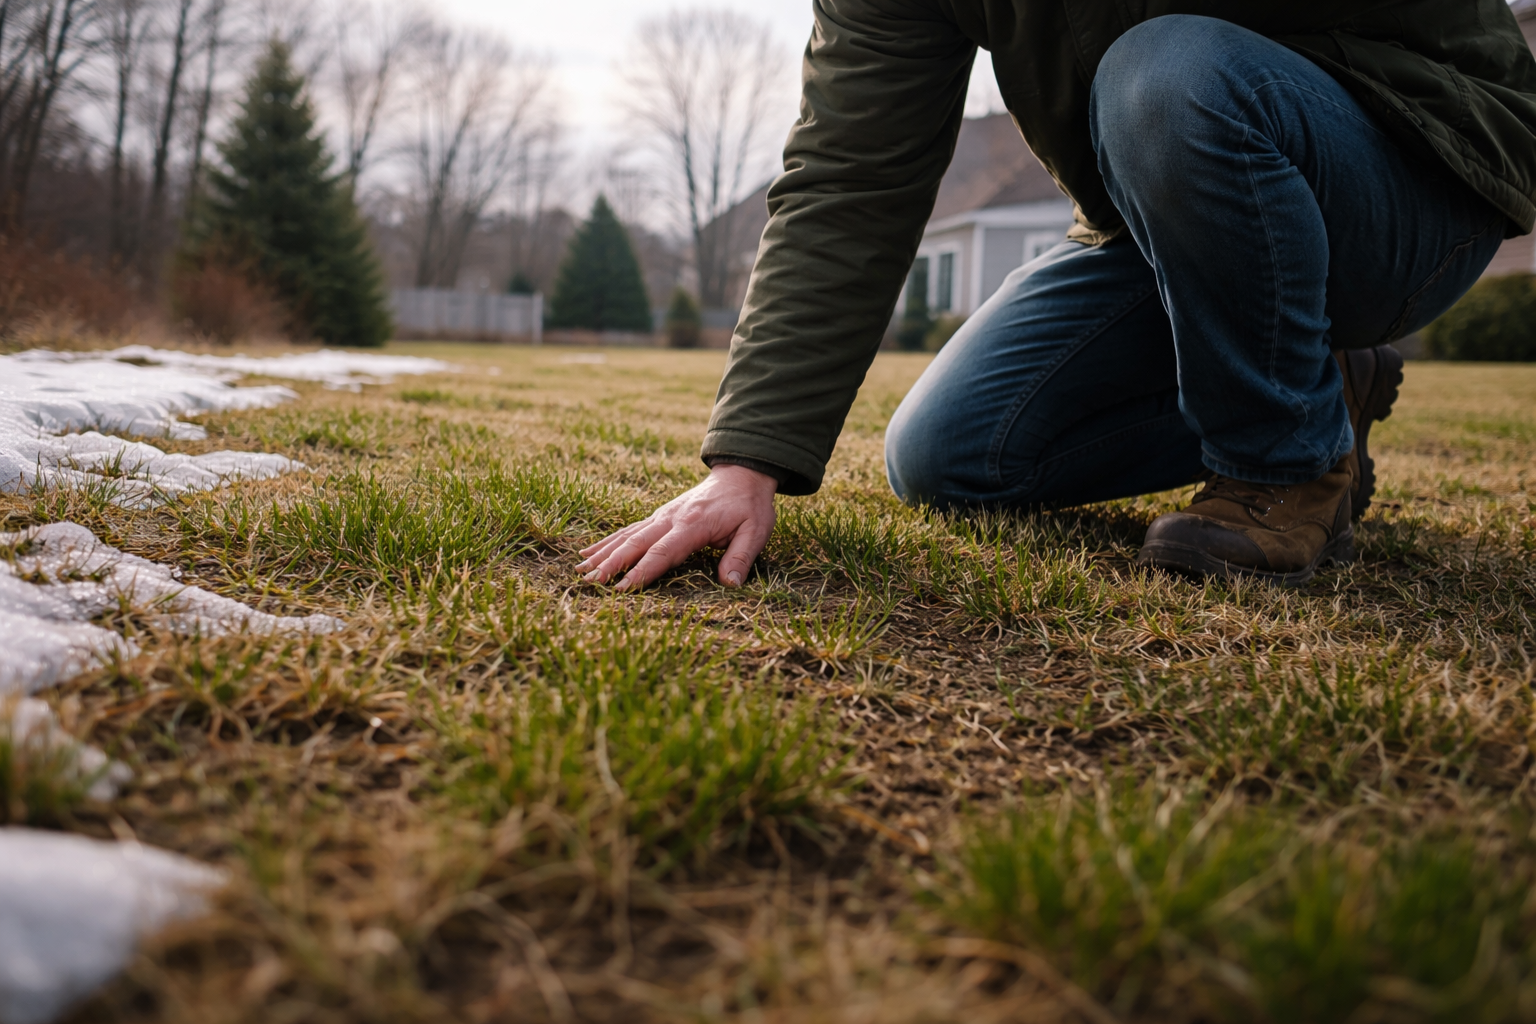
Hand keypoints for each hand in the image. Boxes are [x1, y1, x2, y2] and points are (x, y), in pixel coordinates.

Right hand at [576, 464, 778, 590]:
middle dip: (612, 564)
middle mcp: (671, 518)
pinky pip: (629, 530)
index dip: (641, 572)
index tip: (622, 589)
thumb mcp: (756, 530)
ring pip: (627, 535)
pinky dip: (608, 541)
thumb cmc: (750, 505)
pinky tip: (589, 553)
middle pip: (636, 543)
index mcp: (693, 525)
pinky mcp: (659, 516)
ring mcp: (662, 515)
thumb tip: (731, 584)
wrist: (741, 474)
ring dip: (603, 553)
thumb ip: (741, 556)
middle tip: (591, 583)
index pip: (663, 552)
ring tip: (580, 570)